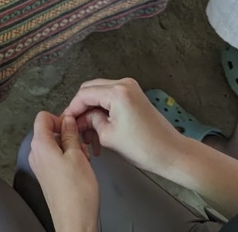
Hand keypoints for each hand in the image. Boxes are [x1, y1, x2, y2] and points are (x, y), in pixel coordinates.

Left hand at [28, 112, 99, 231]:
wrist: (75, 220)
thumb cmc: (77, 193)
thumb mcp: (78, 155)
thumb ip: (71, 133)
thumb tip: (68, 120)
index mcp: (40, 145)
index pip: (43, 117)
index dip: (60, 118)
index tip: (73, 126)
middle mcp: (36, 154)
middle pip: (49, 131)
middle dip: (67, 135)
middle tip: (81, 146)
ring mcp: (40, 166)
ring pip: (54, 145)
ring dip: (70, 147)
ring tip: (83, 160)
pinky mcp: (47, 176)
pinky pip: (55, 158)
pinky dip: (68, 159)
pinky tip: (79, 169)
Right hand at [61, 77, 181, 173]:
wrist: (172, 153)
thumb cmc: (144, 147)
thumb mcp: (108, 136)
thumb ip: (90, 122)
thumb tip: (81, 119)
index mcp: (117, 91)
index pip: (84, 94)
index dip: (72, 109)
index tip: (65, 122)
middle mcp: (123, 84)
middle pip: (91, 90)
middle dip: (81, 109)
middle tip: (75, 127)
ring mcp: (131, 88)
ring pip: (100, 95)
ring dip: (92, 111)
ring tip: (88, 133)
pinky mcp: (135, 96)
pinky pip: (111, 99)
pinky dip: (103, 111)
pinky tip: (100, 129)